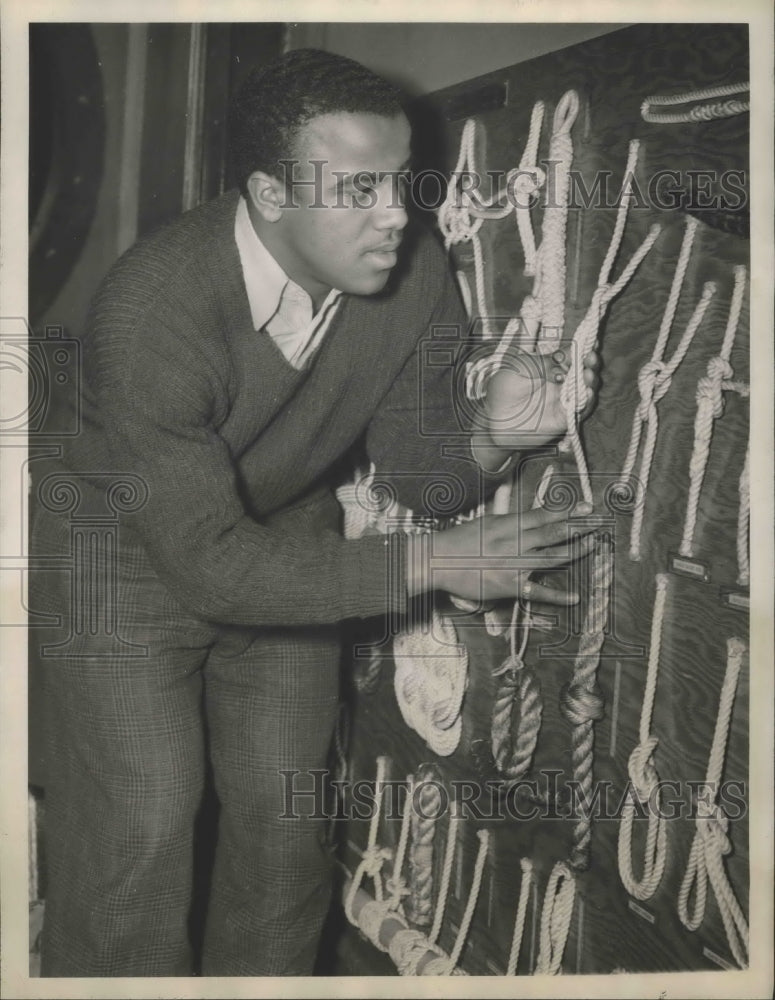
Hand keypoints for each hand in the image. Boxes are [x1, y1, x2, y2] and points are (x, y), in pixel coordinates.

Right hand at [406, 504, 596, 604]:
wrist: (438, 560)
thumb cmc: (460, 541)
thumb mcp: (487, 523)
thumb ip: (511, 522)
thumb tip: (532, 518)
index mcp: (509, 524)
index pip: (545, 515)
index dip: (569, 511)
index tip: (588, 507)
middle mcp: (515, 541)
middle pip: (554, 532)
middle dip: (581, 526)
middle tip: (601, 522)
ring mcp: (514, 564)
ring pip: (553, 557)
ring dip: (577, 550)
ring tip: (594, 544)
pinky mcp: (510, 585)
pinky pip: (538, 591)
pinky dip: (557, 596)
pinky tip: (574, 597)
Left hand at [481, 347, 599, 450]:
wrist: (494, 419)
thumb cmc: (504, 389)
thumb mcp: (520, 367)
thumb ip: (543, 361)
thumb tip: (565, 358)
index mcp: (549, 365)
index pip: (570, 353)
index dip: (581, 345)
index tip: (589, 337)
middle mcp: (560, 380)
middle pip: (582, 368)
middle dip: (589, 360)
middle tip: (591, 355)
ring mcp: (563, 398)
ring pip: (585, 388)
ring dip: (590, 380)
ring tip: (588, 374)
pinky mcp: (563, 417)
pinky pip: (579, 409)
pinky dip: (586, 401)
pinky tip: (586, 393)